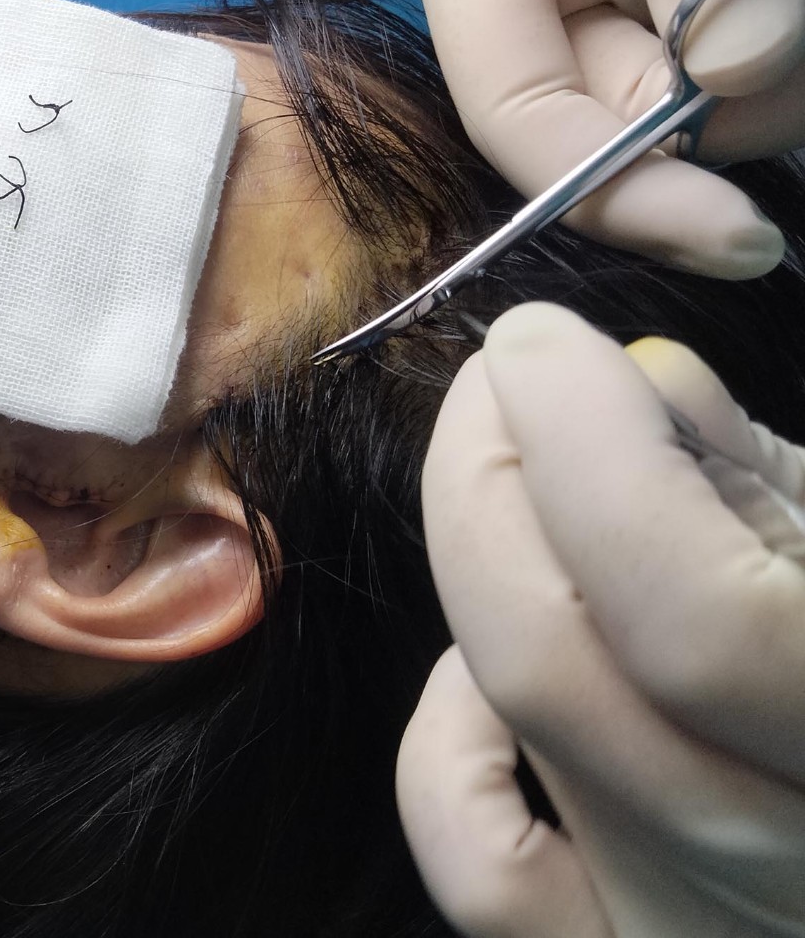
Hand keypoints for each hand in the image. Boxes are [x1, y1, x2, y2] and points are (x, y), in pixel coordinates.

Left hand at [396, 302, 804, 936]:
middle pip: (550, 660)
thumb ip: (771, 484)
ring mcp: (683, 928)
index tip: (543, 343)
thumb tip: (640, 379)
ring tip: (527, 492)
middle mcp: (775, 870)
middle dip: (490, 476)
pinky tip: (485, 675)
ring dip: (482, 568)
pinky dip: (450, 742)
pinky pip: (480, 870)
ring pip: (510, 736)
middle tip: (503, 383)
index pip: (685, 615)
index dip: (587, 450)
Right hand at [407, 0, 804, 278]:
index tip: (742, 237)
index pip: (514, 113)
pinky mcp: (663, 4)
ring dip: (770, 86)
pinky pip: (722, 75)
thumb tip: (737, 77)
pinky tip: (792, 0)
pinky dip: (780, 66)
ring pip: (680, 115)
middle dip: (724, 119)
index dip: (615, 189)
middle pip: (605, 127)